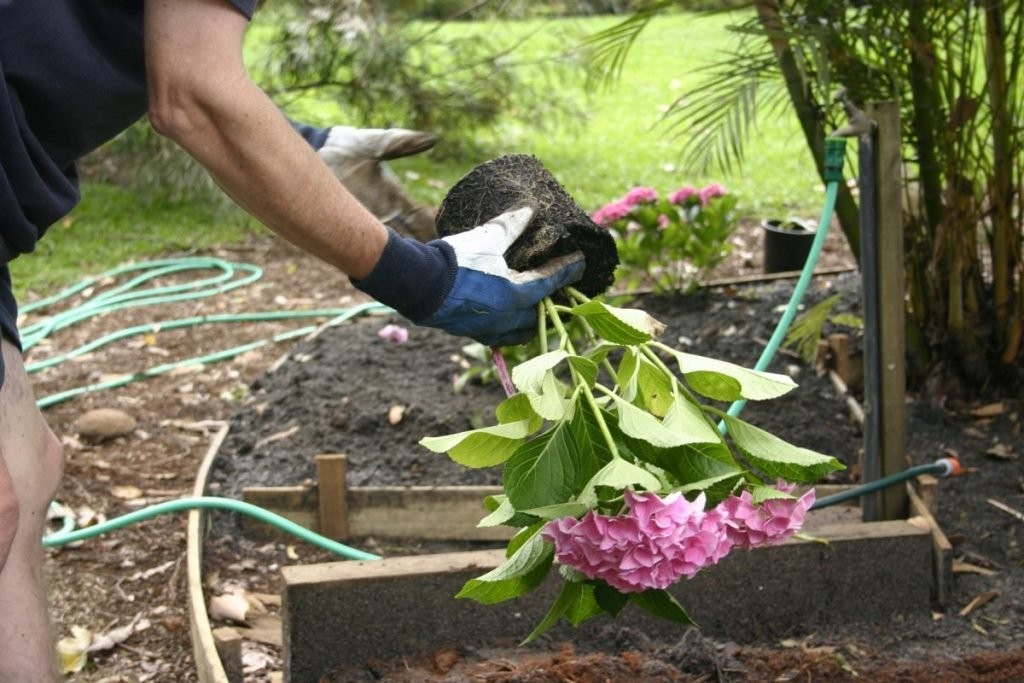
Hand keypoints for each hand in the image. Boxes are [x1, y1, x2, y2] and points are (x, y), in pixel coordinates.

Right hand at [352, 207, 584, 345]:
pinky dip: (512, 330)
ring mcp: (490, 329)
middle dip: (555, 301)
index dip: (568, 270)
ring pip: (522, 331)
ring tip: (539, 309)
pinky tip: (511, 322)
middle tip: (563, 289)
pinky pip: (501, 337)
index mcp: (516, 294)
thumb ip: (511, 225)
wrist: (417, 283)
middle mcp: (507, 317)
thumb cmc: (455, 260)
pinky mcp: (473, 333)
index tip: (580, 262)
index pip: (551, 282)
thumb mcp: (487, 238)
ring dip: (534, 320)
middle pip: (541, 313)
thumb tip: (530, 209)